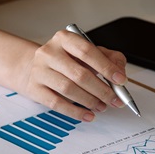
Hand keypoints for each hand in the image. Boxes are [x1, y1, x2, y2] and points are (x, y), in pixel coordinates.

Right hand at [14, 28, 129, 121]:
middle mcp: (49, 52)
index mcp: (65, 38)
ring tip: (102, 106)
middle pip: (80, 74)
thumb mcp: (86, 52)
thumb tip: (120, 72)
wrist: (34, 67)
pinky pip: (57, 103)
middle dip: (102, 90)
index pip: (87, 51)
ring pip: (69, 89)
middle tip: (115, 99)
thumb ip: (107, 58)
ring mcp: (39, 70)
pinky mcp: (34, 88)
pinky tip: (88, 115)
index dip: (106, 67)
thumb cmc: (65, 60)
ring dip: (90, 101)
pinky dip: (75, 112)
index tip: (120, 80)